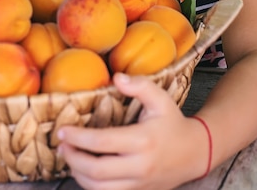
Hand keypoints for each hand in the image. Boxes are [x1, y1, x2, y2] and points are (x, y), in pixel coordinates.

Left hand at [57, 73, 206, 189]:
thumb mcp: (160, 98)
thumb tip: (116, 77)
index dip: (78, 138)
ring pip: (100, 189)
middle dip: (73, 158)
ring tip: (69, 156)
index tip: (63, 130)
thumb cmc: (173, 123)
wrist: (195, 153)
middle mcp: (140, 166)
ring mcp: (139, 184)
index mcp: (142, 141)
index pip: (102, 142)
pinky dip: (91, 185)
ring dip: (78, 174)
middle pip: (96, 171)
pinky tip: (83, 169)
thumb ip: (139, 85)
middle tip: (61, 144)